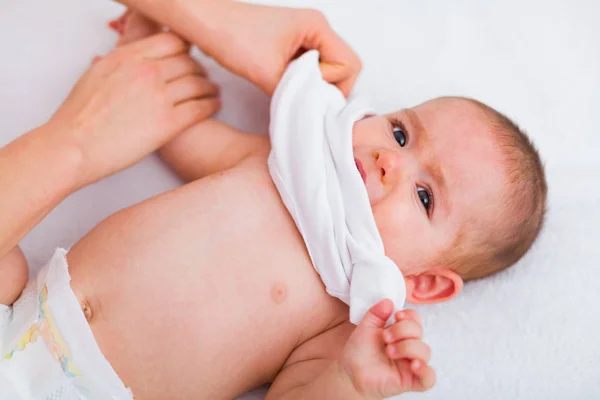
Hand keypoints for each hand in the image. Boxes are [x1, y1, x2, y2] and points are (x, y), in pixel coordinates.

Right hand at [49, 32, 219, 188]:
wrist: (74, 146)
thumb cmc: (79, 116)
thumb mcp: (97, 74)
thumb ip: (123, 63)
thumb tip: (136, 61)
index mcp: (129, 57)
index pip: (172, 41)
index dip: (186, 49)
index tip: (190, 57)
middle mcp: (146, 72)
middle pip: (189, 63)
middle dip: (200, 70)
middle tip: (204, 77)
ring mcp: (159, 97)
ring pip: (198, 85)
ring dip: (209, 88)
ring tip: (213, 92)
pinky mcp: (168, 123)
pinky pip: (201, 108)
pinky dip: (211, 105)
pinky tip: (214, 106)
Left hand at [191, 2, 361, 95]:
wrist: (204, 22)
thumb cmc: (231, 35)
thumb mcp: (266, 73)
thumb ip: (295, 95)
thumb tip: (312, 115)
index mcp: (317, 27)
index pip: (349, 66)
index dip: (334, 87)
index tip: (309, 95)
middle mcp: (315, 29)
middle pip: (342, 68)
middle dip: (328, 89)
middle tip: (304, 100)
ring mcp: (304, 38)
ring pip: (326, 71)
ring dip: (312, 87)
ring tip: (290, 93)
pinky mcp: (291, 47)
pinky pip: (309, 70)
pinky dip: (301, 83)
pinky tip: (283, 88)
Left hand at [340, 299, 434, 398]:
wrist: (351, 374)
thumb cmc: (359, 352)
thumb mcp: (365, 328)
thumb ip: (376, 313)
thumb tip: (388, 301)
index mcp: (400, 332)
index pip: (415, 319)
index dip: (409, 316)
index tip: (396, 316)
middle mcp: (409, 346)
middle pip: (419, 331)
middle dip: (402, 330)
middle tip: (385, 337)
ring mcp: (411, 363)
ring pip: (425, 351)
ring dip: (407, 347)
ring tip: (389, 351)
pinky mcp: (412, 380)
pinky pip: (429, 378)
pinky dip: (425, 370)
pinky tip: (413, 365)